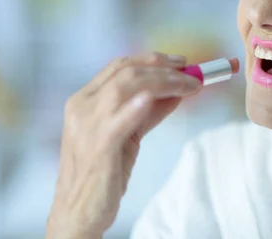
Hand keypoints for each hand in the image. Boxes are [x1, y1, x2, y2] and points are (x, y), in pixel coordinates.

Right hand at [46, 53, 201, 238]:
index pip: (119, 66)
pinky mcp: (98, 146)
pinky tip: (154, 98)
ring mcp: (88, 125)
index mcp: (84, 100)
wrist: (78, 211)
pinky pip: (118, 119)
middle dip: (165, 68)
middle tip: (193, 75)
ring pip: (126, 86)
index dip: (152, 59)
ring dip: (164, 81)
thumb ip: (148, 111)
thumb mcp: (127, 134)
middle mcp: (82, 107)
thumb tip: (178, 91)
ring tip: (189, 85)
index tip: (180, 62)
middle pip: (127, 72)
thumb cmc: (103, 173)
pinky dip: (137, 106)